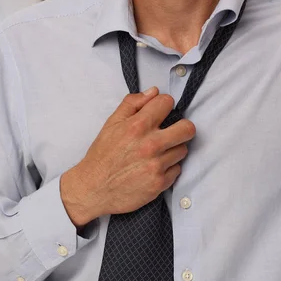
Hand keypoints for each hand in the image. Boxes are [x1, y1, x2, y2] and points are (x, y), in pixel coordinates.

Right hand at [60, 87, 195, 226]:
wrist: (93, 189)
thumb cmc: (102, 156)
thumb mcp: (111, 124)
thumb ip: (132, 104)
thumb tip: (154, 92)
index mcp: (138, 126)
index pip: (167, 102)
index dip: (164, 105)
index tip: (160, 112)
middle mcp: (150, 145)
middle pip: (187, 128)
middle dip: (182, 127)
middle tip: (172, 132)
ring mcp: (157, 165)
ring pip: (183, 149)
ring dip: (173, 150)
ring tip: (158, 153)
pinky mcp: (160, 183)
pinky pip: (177, 169)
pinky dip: (168, 168)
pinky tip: (154, 168)